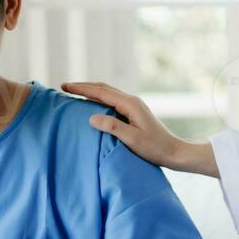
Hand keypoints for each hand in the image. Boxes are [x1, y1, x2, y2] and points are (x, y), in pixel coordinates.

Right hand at [61, 81, 193, 170]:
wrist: (174, 152)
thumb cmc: (154, 148)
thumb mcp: (132, 139)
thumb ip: (112, 127)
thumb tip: (91, 117)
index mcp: (130, 104)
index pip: (101, 92)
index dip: (82, 89)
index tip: (65, 87)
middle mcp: (132, 101)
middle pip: (104, 88)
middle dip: (84, 87)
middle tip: (65, 87)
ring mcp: (134, 106)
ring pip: (108, 93)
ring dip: (91, 91)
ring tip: (75, 92)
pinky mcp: (134, 113)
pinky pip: (112, 101)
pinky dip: (99, 98)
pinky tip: (93, 104)